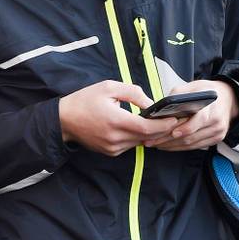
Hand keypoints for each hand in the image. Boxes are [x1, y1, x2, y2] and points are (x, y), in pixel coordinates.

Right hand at [59, 80, 179, 156]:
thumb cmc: (85, 100)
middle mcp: (115, 138)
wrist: (63, 120)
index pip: (147, 128)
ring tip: (158, 122)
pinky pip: (130, 145)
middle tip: (174, 120)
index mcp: (116, 121)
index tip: (175, 118)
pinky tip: (139, 128)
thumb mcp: (109, 87)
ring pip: (140, 142)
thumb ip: (133, 93)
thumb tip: (151, 104)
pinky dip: (137, 137)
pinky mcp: (110, 152)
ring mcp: (112, 148)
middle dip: (162, 129)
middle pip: (147, 137)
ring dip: (150, 134)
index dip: (164, 124)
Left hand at [151, 79, 238, 151]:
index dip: (185, 128)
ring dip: (171, 145)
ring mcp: (217, 132)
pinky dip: (179, 147)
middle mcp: (216, 121)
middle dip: (168, 139)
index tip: (170, 132)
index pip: (199, 120)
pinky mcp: (216, 139)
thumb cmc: (208, 91)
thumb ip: (178, 95)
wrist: (228, 98)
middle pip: (190, 135)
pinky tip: (167, 145)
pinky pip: (195, 146)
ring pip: (191, 144)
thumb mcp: (193, 86)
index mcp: (212, 107)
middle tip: (151, 140)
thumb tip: (161, 105)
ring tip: (155, 143)